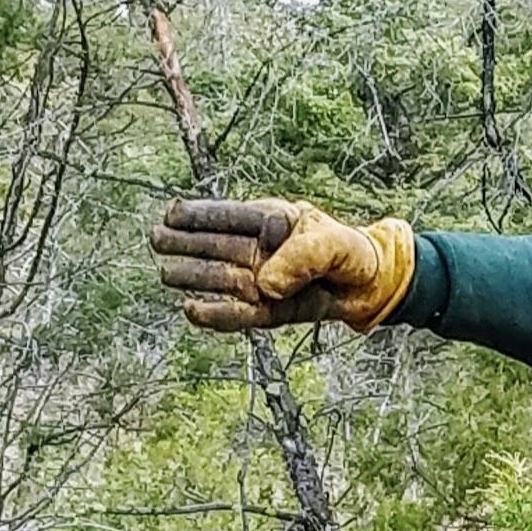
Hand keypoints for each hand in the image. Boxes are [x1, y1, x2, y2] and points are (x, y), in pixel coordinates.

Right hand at [152, 198, 415, 331]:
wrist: (372, 286)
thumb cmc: (351, 252)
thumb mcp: (334, 244)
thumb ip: (303, 257)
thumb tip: (263, 285)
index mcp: (272, 222)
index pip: (229, 216)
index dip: (199, 215)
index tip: (171, 215)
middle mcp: (259, 251)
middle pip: (215, 247)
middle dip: (186, 244)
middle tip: (159, 241)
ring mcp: (261, 281)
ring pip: (220, 279)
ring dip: (194, 277)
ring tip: (168, 274)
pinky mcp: (268, 312)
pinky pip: (239, 315)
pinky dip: (218, 316)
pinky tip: (193, 310)